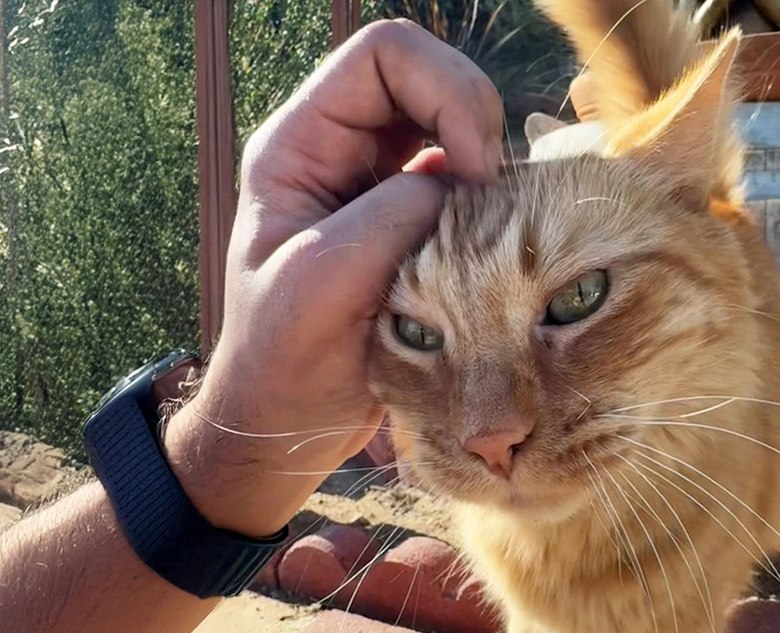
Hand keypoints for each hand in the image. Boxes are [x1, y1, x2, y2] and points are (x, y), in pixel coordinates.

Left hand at [162, 20, 503, 536]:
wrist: (287, 427)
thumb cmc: (282, 361)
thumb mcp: (322, 284)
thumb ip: (391, 217)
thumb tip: (465, 185)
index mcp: (302, 144)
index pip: (385, 57)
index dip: (445, 90)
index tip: (471, 168)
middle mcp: (345, 151)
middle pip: (433, 80)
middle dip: (477, 125)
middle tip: (496, 198)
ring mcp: (383, 187)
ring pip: (460, 132)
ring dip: (490, 171)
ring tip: (496, 234)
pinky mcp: (418, 228)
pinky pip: (472, 187)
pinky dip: (496, 208)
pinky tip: (495, 253)